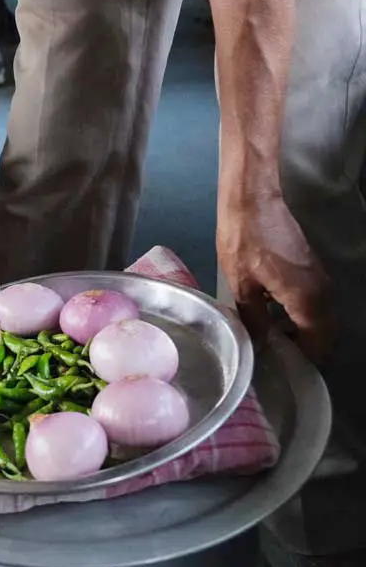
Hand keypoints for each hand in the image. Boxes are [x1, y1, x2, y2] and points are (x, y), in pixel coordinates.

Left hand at [217, 191, 330, 360]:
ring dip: (303, 329)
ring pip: (321, 317)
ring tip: (271, 335)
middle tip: (274, 353)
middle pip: (324, 333)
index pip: (318, 344)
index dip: (301, 359)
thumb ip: (255, 318)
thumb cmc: (244, 240)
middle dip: (304, 347)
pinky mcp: (313, 268)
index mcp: (307, 300)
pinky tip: (274, 312)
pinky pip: (315, 301)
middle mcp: (322, 292)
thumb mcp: (242, 283)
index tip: (279, 366)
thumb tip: (260, 345)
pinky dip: (301, 312)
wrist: (254, 199)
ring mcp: (321, 278)